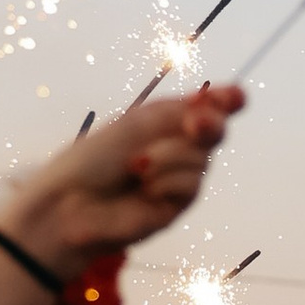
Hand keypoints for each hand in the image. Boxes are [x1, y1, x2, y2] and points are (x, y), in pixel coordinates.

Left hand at [0, 86, 239, 291]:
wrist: (69, 204)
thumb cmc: (92, 161)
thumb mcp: (136, 124)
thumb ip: (181, 111)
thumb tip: (233, 97)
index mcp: (162, 124)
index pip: (205, 107)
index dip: (226, 100)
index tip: (235, 97)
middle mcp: (174, 149)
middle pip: (214, 130)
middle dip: (209, 123)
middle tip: (195, 123)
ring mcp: (176, 179)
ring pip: (201, 158)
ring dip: (169, 157)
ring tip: (135, 166)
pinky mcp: (175, 207)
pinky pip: (191, 184)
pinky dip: (167, 180)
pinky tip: (142, 185)